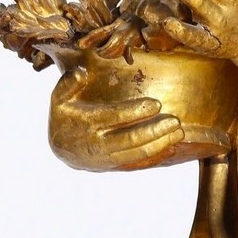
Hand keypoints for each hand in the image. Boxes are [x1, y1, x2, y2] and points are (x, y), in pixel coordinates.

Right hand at [49, 73, 182, 171]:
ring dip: (159, 144)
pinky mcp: (116, 164)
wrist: (62, 149)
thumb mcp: (58, 97)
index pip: (113, 117)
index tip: (156, 104)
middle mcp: (98, 143)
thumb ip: (68, 84)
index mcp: (86, 123)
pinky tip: (171, 147)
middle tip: (174, 122)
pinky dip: (155, 156)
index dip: (135, 112)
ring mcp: (108, 157)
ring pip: (137, 153)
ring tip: (179, 133)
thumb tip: (81, 72)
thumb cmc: (65, 116)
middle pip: (129, 139)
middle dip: (154, 131)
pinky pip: (138, 162)